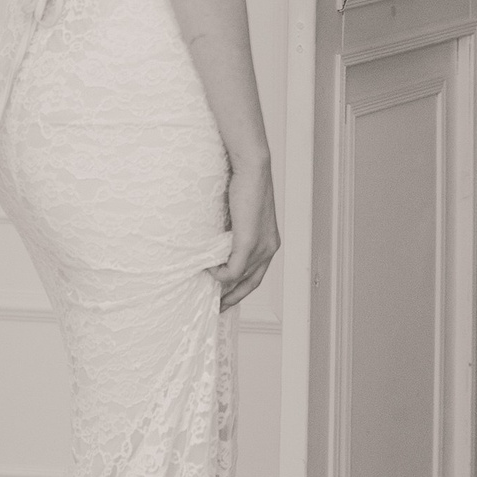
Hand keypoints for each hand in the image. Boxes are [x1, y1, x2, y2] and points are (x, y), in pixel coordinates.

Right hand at [219, 158, 279, 310]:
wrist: (251, 169)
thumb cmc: (244, 187)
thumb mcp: (240, 217)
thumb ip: (233, 235)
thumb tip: (217, 249)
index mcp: (270, 243)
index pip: (257, 275)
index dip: (241, 290)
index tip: (225, 298)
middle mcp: (269, 248)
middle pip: (251, 283)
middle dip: (233, 298)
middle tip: (216, 308)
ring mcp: (260, 246)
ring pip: (240, 278)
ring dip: (222, 286)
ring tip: (206, 289)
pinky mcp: (248, 242)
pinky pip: (233, 270)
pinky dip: (220, 274)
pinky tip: (209, 270)